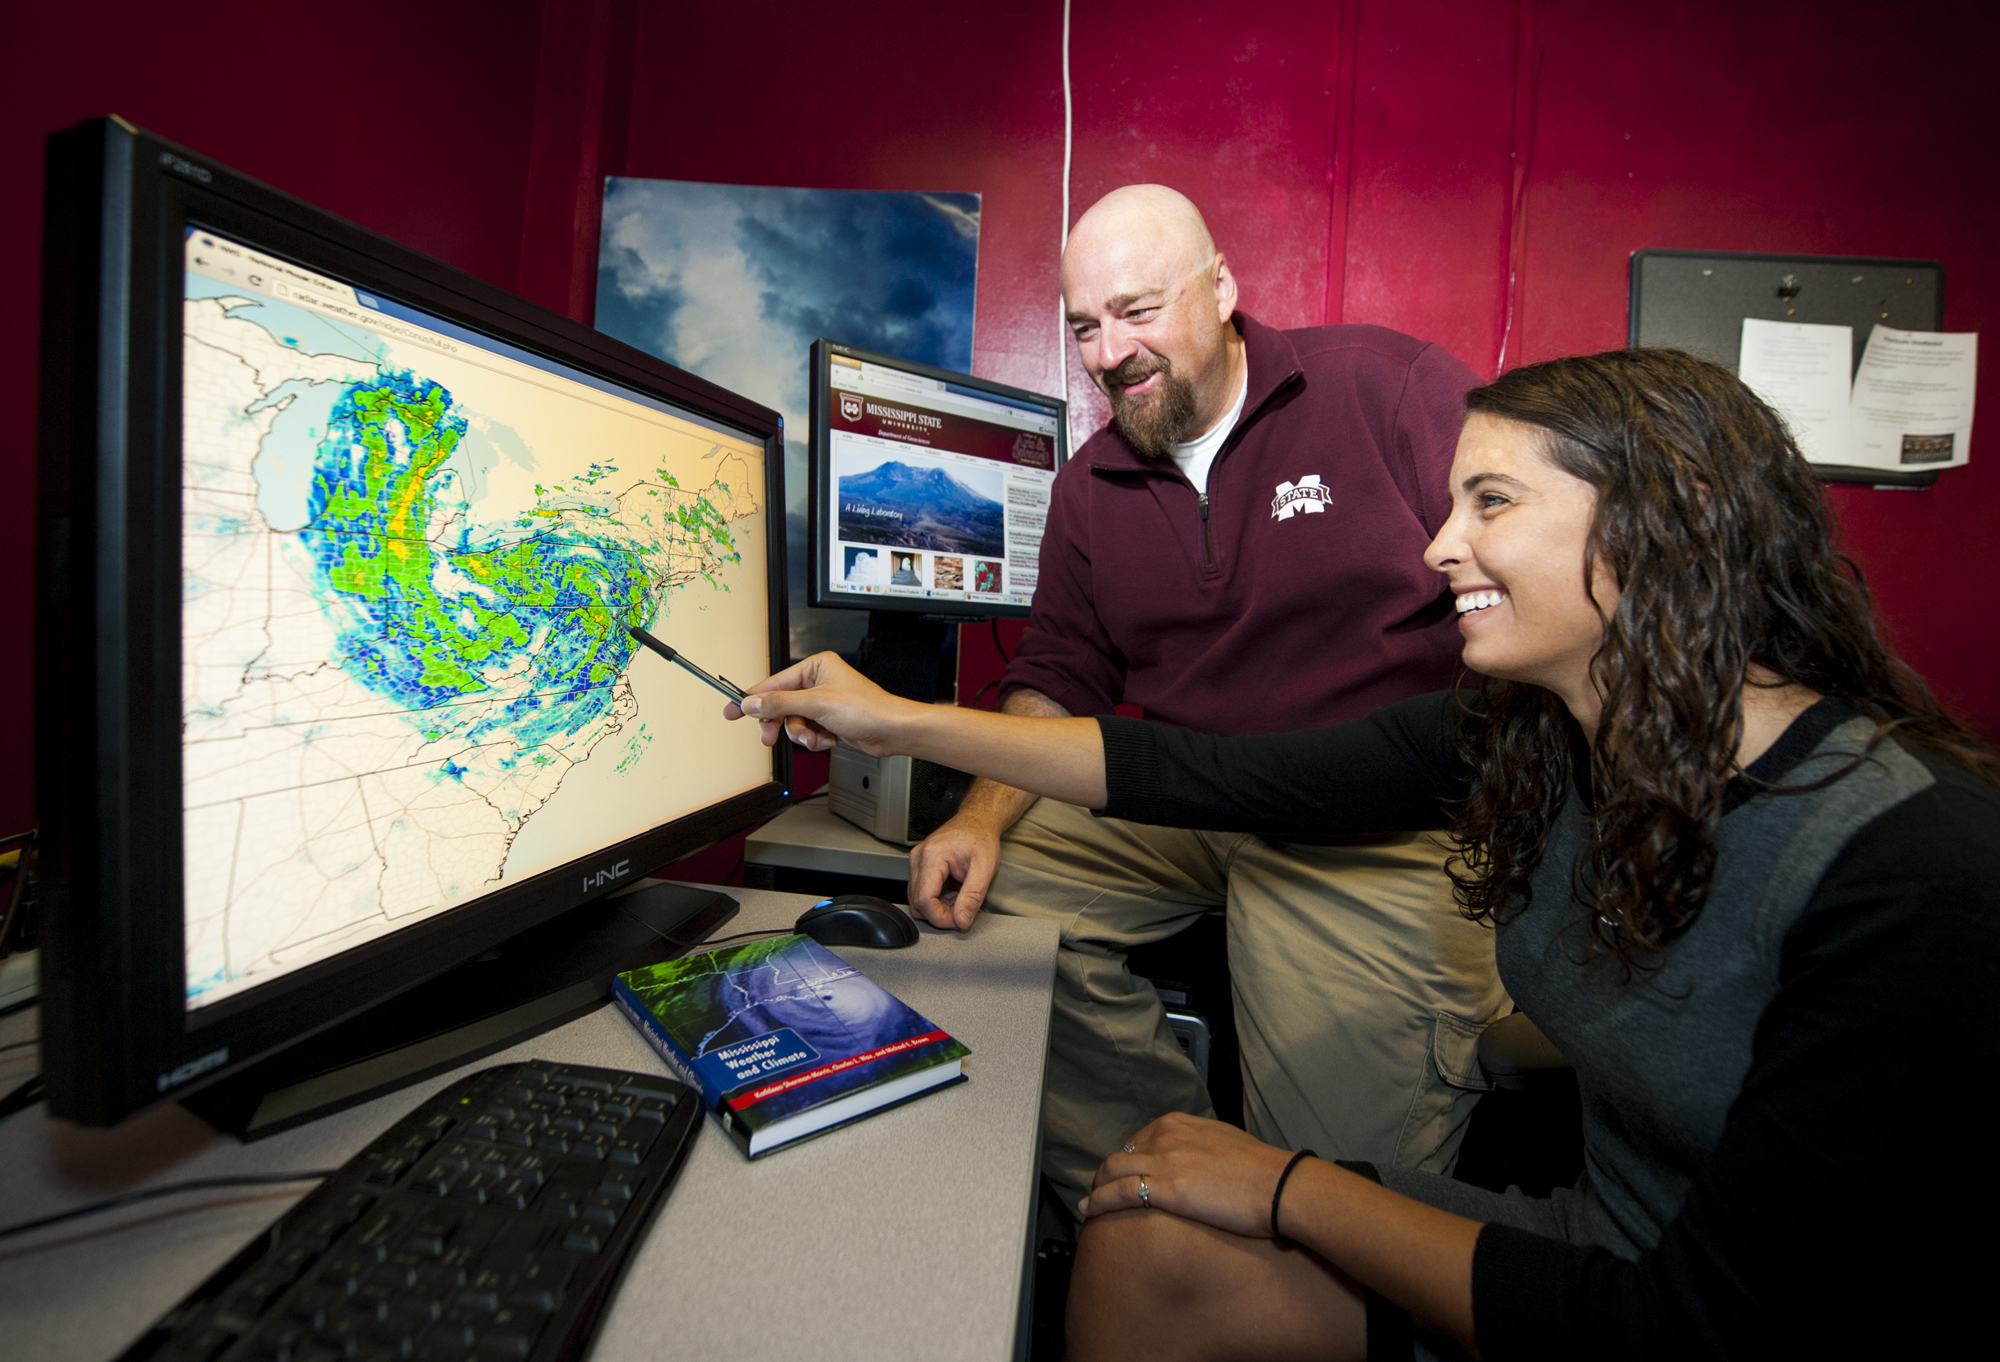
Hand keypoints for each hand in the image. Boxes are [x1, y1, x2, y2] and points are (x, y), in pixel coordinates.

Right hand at [728, 652, 919, 754]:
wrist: (891, 731)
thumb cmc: (867, 709)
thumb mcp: (816, 704)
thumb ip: (780, 703)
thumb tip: (753, 703)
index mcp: (815, 666)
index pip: (774, 682)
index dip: (752, 698)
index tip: (732, 709)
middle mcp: (818, 682)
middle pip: (781, 705)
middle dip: (781, 723)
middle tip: (769, 737)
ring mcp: (823, 702)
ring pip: (793, 722)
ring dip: (802, 734)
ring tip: (815, 738)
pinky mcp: (829, 720)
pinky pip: (807, 731)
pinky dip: (815, 739)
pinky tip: (828, 739)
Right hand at [907, 813, 1003, 930]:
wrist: (978, 820)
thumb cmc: (981, 838)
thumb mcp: (984, 869)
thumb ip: (972, 898)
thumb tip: (962, 921)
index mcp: (932, 856)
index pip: (924, 900)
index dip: (940, 918)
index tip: (959, 922)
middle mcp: (918, 858)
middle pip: (917, 902)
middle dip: (940, 914)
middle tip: (963, 910)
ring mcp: (916, 861)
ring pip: (917, 899)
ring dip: (938, 907)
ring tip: (960, 898)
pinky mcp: (919, 865)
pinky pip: (920, 891)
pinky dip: (936, 899)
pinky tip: (953, 893)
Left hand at [1078, 1112, 1300, 1240]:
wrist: (1278, 1185)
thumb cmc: (1260, 1169)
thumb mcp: (1224, 1140)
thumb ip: (1200, 1144)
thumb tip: (1193, 1156)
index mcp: (1180, 1123)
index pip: (1138, 1139)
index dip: (1127, 1160)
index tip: (1124, 1175)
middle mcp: (1167, 1137)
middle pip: (1121, 1154)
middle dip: (1106, 1174)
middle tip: (1101, 1191)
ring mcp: (1165, 1161)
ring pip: (1113, 1170)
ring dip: (1096, 1187)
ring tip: (1090, 1204)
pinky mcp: (1167, 1190)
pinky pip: (1120, 1193)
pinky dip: (1098, 1201)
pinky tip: (1089, 1211)